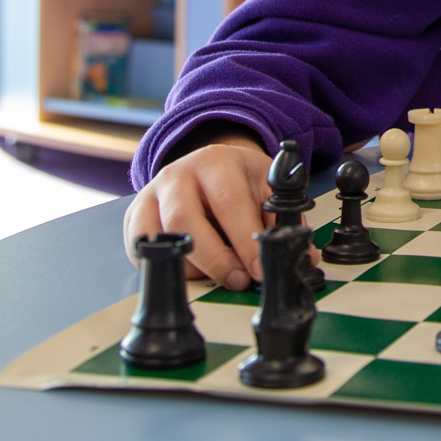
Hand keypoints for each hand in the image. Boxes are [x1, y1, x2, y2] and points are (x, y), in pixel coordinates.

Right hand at [124, 131, 271, 289]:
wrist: (207, 165)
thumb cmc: (238, 180)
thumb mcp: (264, 188)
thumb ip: (283, 221)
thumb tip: (305, 258)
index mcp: (216, 161)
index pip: (229, 201)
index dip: (244, 240)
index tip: (259, 268)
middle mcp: (178, 174)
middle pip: (184, 218)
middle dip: (214, 258)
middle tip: (238, 279)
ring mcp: (151, 195)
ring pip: (159, 235)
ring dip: (192, 266)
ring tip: (218, 278)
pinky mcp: (136, 217)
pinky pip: (140, 248)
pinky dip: (164, 266)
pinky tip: (191, 273)